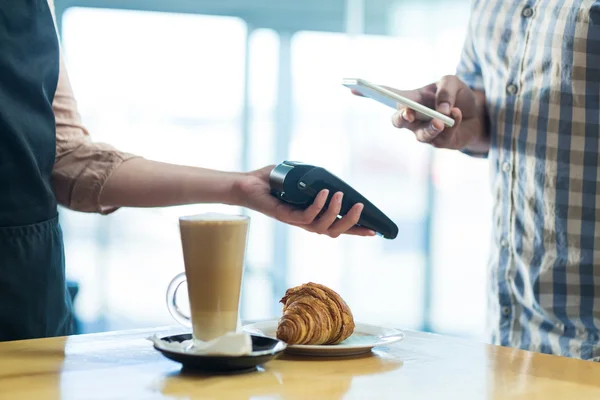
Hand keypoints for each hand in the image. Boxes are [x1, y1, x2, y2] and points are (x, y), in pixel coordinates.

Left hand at [232, 166, 375, 237]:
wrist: (246, 184)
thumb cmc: (271, 180)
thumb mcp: (300, 177)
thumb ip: (315, 177)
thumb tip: (331, 175)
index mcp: (311, 215)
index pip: (337, 227)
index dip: (355, 230)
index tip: (374, 230)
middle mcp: (304, 222)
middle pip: (334, 232)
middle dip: (351, 224)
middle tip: (359, 208)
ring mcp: (294, 220)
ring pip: (321, 227)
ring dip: (335, 212)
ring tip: (341, 196)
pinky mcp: (284, 215)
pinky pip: (305, 216)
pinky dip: (318, 205)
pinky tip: (324, 193)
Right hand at [352, 76, 486, 151]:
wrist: (478, 114)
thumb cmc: (458, 96)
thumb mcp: (452, 82)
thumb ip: (445, 90)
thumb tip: (442, 110)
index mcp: (411, 100)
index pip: (387, 96)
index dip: (369, 93)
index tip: (353, 86)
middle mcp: (414, 119)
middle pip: (398, 122)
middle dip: (401, 117)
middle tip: (408, 112)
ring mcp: (426, 133)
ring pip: (421, 135)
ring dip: (430, 127)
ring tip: (440, 120)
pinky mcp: (442, 143)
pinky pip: (444, 136)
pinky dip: (453, 123)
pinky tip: (457, 114)